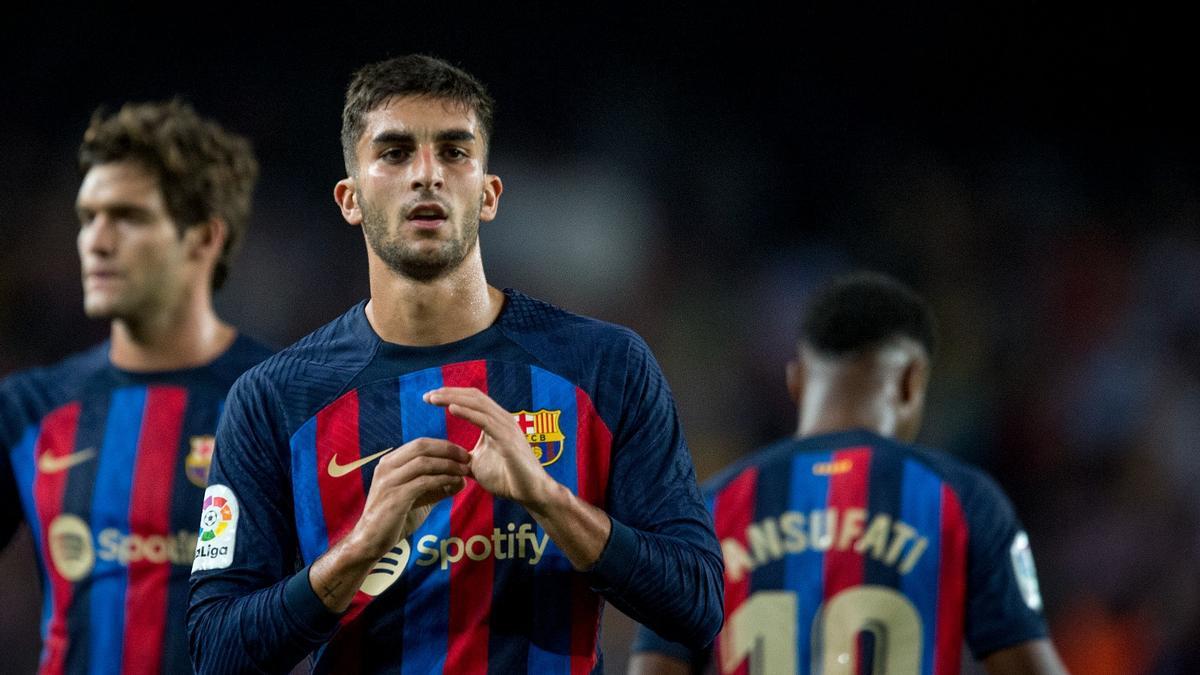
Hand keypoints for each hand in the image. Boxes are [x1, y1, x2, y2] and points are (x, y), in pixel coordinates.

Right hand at [348, 438, 469, 560]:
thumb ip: (437, 486)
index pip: (420, 443)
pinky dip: (442, 480)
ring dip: (448, 465)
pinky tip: (455, 484)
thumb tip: (462, 479)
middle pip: (421, 447)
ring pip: (424, 463)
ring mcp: (388, 482)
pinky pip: (423, 482)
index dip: (444, 445)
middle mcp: (386, 467)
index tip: (463, 453)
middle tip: (467, 458)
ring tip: (465, 471)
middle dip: (448, 450)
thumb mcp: (417, 497)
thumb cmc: (395, 518)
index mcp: (389, 463)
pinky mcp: (394, 498)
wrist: (371, 541)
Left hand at [423, 387, 553, 508]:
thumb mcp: (478, 464)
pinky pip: (485, 421)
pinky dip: (467, 413)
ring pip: (478, 404)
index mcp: (496, 422)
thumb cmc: (507, 479)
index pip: (472, 400)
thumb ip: (463, 456)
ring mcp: (507, 427)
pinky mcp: (508, 439)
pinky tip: (451, 409)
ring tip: (433, 398)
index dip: (451, 395)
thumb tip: (446, 458)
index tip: (429, 398)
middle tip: (426, 395)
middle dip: (448, 393)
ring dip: (454, 399)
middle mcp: (503, 420)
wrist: (530, 493)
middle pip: (473, 396)